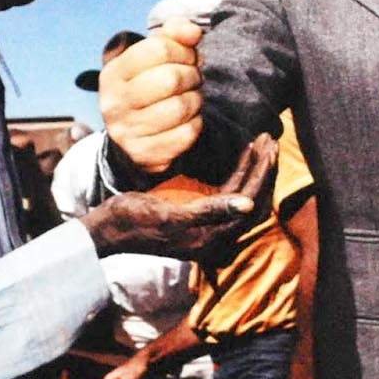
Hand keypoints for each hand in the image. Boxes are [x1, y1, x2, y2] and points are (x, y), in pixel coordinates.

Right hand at [82, 135, 275, 261]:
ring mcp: (209, 226)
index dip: (262, 175)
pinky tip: (243, 155)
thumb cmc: (134, 220)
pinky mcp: (200, 215)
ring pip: (244, 196)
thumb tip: (246, 205)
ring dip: (255, 170)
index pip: (249, 204)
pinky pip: (229, 193)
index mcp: (212, 240)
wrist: (109, 229)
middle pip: (252, 201)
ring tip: (262, 142)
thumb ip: (209, 211)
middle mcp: (216, 236)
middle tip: (269, 139)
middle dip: (264, 170)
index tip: (267, 147)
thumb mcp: (170, 215)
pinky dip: (239, 173)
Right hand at [100, 19, 204, 173]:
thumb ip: (172, 36)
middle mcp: (114, 102)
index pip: (158, 49)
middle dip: (192, 76)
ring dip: (196, 100)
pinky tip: (187, 120)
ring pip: (181, 107)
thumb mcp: (151, 59)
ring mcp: (127, 131)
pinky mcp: (144, 154)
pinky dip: (196, 124)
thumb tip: (193, 31)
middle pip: (171, 79)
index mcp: (113, 73)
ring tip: (190, 99)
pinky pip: (186, 134)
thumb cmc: (147, 88)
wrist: (129, 140)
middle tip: (192, 79)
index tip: (187, 58)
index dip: (183, 50)